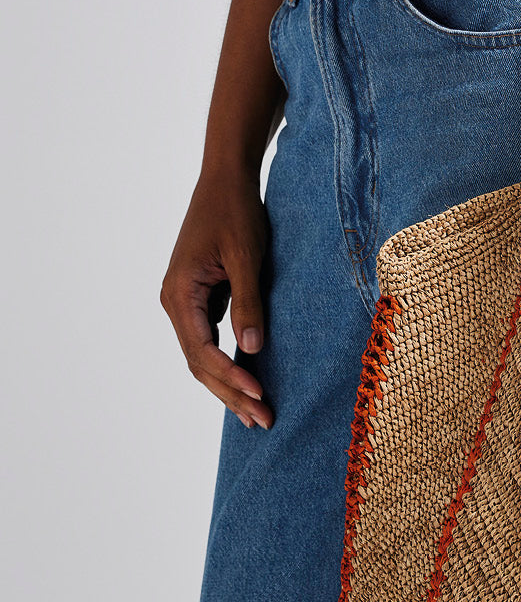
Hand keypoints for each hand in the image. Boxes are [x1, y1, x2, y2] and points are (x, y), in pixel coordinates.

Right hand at [161, 170, 273, 428]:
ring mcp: (186, 302)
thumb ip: (248, 302)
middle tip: (263, 420)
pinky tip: (251, 380)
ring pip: (203, 356)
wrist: (226, 180)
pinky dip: (230, 362)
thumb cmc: (236, 212)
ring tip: (258, 414)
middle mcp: (176, 303)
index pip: (202, 351)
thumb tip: (251, 348)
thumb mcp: (246, 257)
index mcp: (179, 294)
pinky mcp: (201, 298)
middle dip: (230, 393)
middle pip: (199, 363)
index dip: (230, 377)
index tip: (260, 395)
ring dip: (229, 384)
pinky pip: (211, 340)